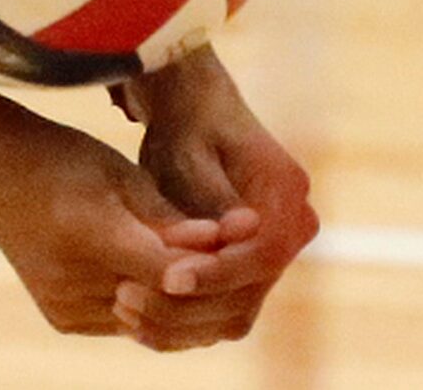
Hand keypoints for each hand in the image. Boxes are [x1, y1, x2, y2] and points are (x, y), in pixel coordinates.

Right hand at [0, 65, 231, 345]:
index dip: (213, 260)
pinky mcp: (62, 318)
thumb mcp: (116, 171)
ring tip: (204, 265)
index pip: (171, 269)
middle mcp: (72, 279)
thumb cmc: (58, 157)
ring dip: (179, 298)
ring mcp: (64, 304)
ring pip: (149, 319)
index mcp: (86, 233)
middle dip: (206, 283)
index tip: (244, 237)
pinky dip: (147, 304)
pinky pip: (124, 322)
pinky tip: (159, 278)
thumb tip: (225, 242)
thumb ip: (167, 216)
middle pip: (164, 301)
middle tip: (236, 258)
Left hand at [116, 47, 319, 346]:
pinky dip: (186, 315)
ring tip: (127, 315)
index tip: (168, 278)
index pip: (262, 253)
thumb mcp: (188, 150)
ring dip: (184, 318)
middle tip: (134, 303)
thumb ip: (212, 192)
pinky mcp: (253, 263)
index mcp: (287, 191)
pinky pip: (227, 302)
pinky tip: (138, 320)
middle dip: (193, 303)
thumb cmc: (184, 119)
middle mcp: (295, 224)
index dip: (217, 272)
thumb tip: (241, 231)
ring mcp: (277, 247)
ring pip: (239, 304)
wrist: (189, 101)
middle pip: (251, 288)